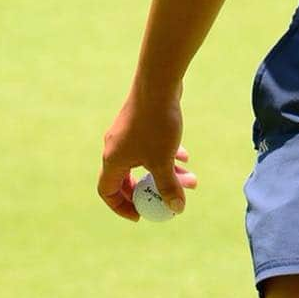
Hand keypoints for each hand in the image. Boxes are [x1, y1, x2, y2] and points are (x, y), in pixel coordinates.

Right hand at [98, 87, 197, 220]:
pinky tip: (185, 155)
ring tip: (190, 178)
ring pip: (144, 161)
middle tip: (170, 198)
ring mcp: (127, 133)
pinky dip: (165, 153)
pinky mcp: (140, 121)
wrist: (158, 83)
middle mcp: (115, 147)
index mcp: (113, 160)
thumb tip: (176, 209)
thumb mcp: (163, 160)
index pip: (108, 191)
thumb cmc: (156, 124)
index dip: (122, 206)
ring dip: (165, 171)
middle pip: (128, 178)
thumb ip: (169, 186)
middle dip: (152, 189)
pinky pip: (150, 145)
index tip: (141, 214)